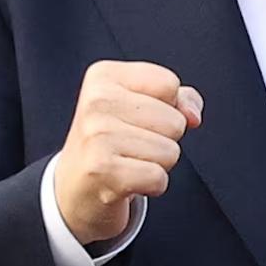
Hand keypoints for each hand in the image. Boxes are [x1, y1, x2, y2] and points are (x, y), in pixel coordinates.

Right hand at [54, 60, 202, 245]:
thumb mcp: (141, 106)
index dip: (166, 107)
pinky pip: (159, 178)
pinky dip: (152, 186)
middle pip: (175, 121)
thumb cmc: (111, 143)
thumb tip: (193, 115)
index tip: (136, 119)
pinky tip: (127, 182)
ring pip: (171, 151)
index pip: (169, 84)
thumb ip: (179, 98)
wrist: (72, 189)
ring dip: (157, 164)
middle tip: (130, 146)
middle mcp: (96, 101)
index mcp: (104, 76)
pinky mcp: (102, 170)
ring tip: (127, 162)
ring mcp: (97, 135)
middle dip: (163, 139)